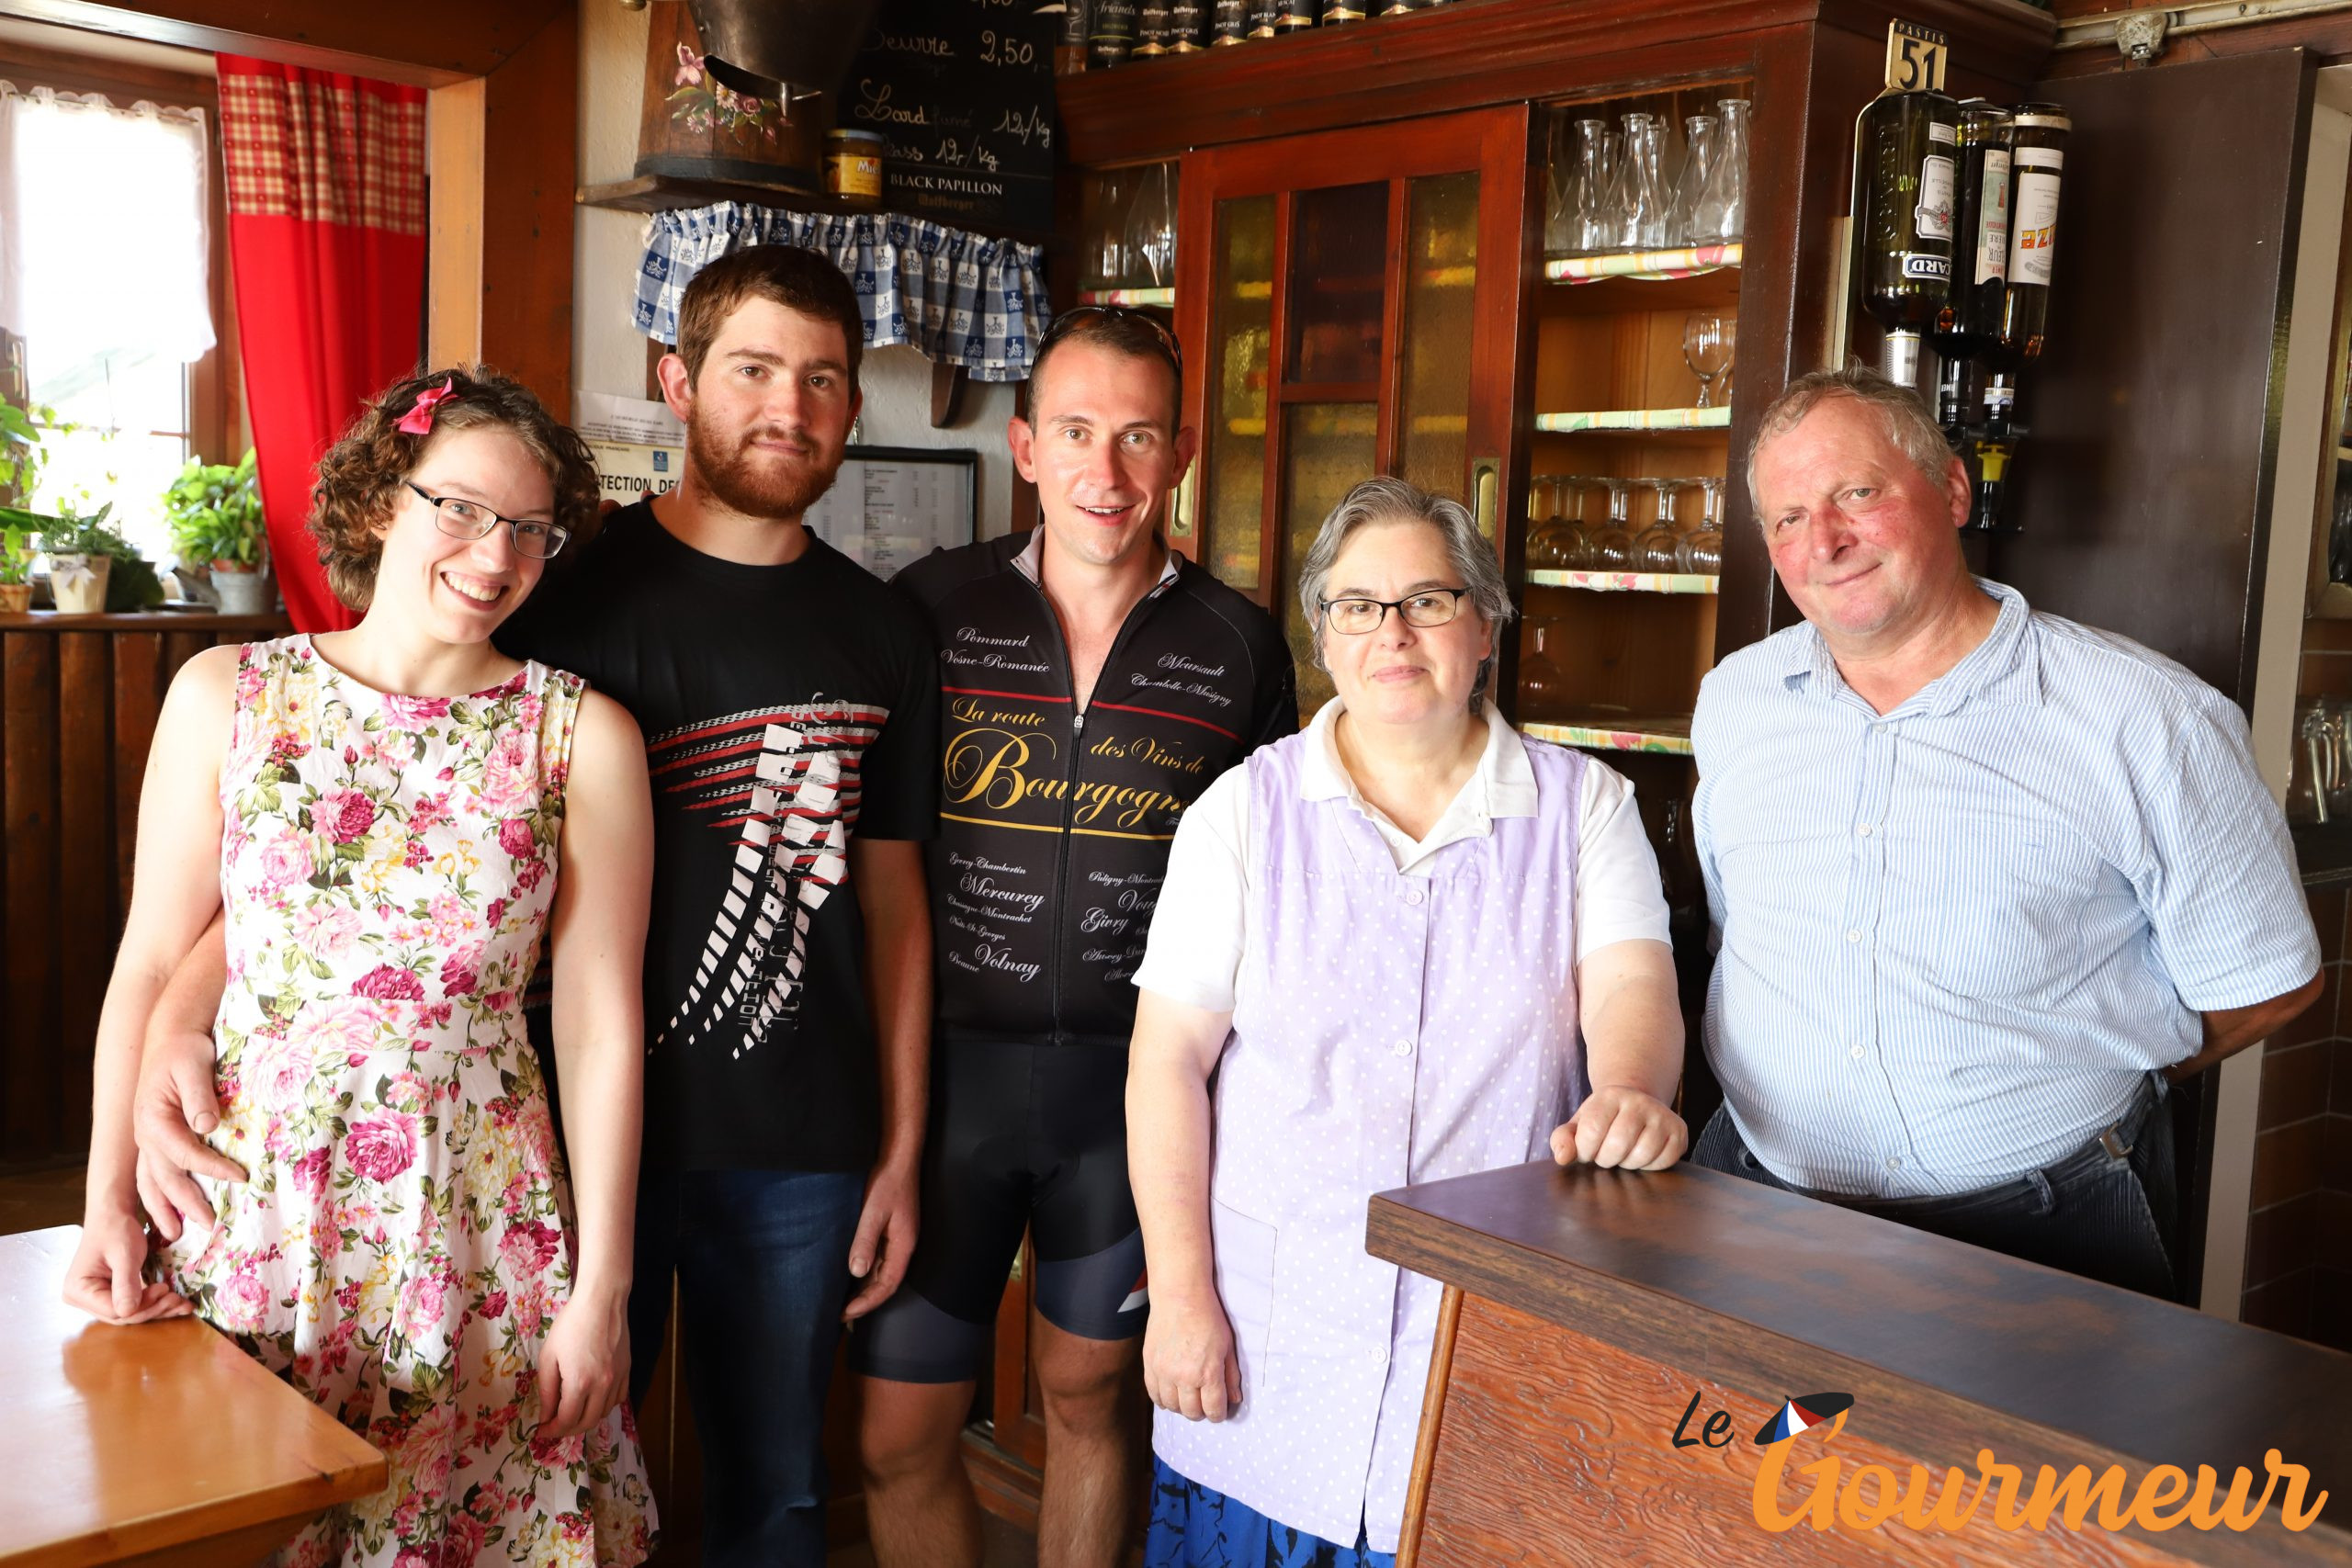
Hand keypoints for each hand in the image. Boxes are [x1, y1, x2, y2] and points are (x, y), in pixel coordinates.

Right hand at [62, 1207, 190, 1323]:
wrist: (114, 1215)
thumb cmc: (116, 1228)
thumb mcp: (124, 1254)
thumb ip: (125, 1283)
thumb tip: (127, 1313)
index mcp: (78, 1290)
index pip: (113, 1310)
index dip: (142, 1305)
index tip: (164, 1290)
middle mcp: (82, 1299)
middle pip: (122, 1315)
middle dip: (153, 1308)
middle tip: (179, 1300)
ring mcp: (96, 1299)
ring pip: (131, 1313)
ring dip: (158, 1309)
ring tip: (183, 1304)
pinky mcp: (110, 1295)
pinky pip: (134, 1304)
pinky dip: (155, 1303)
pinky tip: (177, 1303)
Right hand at [132, 1020, 242, 1244]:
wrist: (170, 1037)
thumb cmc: (185, 1050)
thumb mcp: (194, 1065)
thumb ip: (199, 1096)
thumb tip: (207, 1125)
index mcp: (153, 1119)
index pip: (184, 1152)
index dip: (211, 1168)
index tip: (240, 1177)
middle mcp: (145, 1135)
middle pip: (164, 1177)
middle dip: (186, 1203)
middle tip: (210, 1224)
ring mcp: (146, 1140)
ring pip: (150, 1183)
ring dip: (163, 1210)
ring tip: (177, 1234)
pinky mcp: (154, 1141)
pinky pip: (151, 1176)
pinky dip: (156, 1198)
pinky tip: (167, 1215)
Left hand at [537, 1284, 629, 1440]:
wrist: (601, 1303)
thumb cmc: (570, 1326)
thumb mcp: (549, 1356)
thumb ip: (547, 1390)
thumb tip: (546, 1415)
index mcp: (580, 1384)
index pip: (566, 1420)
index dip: (552, 1430)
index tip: (541, 1429)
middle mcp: (602, 1386)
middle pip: (587, 1423)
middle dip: (568, 1430)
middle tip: (555, 1426)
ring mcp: (618, 1379)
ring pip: (604, 1413)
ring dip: (586, 1419)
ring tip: (572, 1413)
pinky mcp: (627, 1370)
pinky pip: (618, 1399)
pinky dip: (604, 1405)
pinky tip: (594, 1399)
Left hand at [841, 1156, 917, 1321]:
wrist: (899, 1156)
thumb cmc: (888, 1181)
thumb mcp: (873, 1211)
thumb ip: (865, 1240)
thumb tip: (856, 1272)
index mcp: (903, 1245)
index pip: (888, 1285)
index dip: (868, 1302)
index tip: (847, 1313)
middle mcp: (903, 1245)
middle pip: (886, 1282)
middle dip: (865, 1300)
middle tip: (840, 1314)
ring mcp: (897, 1238)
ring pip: (882, 1272)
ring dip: (865, 1288)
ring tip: (843, 1301)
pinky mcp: (890, 1230)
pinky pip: (879, 1258)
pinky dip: (865, 1271)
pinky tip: (851, 1274)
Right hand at [1143, 1291, 1241, 1421]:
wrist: (1180, 1297)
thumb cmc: (1208, 1318)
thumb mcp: (1227, 1346)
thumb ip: (1231, 1375)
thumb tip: (1234, 1399)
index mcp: (1208, 1372)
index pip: (1213, 1410)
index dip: (1219, 1414)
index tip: (1219, 1410)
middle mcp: (1184, 1377)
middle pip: (1192, 1413)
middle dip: (1201, 1412)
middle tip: (1204, 1403)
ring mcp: (1164, 1372)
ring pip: (1172, 1407)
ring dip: (1182, 1407)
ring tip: (1188, 1397)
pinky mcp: (1149, 1365)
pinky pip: (1154, 1395)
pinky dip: (1164, 1399)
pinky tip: (1172, 1393)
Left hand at [1551, 1085, 1687, 1171]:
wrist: (1636, 1104)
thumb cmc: (1603, 1120)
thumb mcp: (1578, 1124)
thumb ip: (1563, 1139)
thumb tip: (1563, 1158)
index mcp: (1609, 1096)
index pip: (1592, 1131)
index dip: (1585, 1150)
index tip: (1587, 1150)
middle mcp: (1639, 1101)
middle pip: (1617, 1145)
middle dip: (1606, 1159)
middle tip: (1605, 1153)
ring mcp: (1662, 1115)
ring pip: (1641, 1155)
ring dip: (1628, 1164)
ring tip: (1623, 1153)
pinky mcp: (1679, 1130)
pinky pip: (1663, 1162)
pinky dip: (1649, 1166)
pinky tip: (1642, 1154)